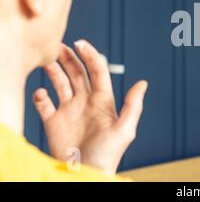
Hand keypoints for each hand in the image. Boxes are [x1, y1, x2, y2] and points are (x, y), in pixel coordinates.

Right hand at [33, 40, 147, 174]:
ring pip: (60, 83)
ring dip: (53, 70)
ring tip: (45, 59)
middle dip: (69, 58)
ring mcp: (69, 110)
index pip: (97, 71)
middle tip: (57, 45)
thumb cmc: (108, 155)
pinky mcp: (54, 122)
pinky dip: (39, 96)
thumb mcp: (125, 130)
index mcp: (102, 100)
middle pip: (76, 73)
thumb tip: (143, 83)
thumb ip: (132, 106)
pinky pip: (44, 104)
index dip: (90, 55)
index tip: (81, 43)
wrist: (86, 173)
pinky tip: (41, 95)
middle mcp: (85, 101)